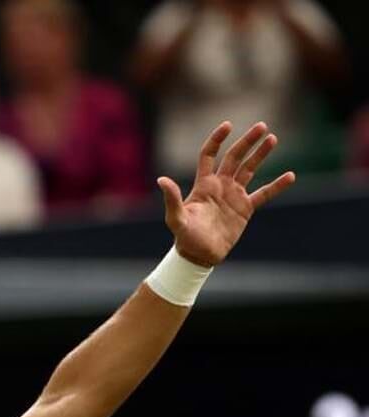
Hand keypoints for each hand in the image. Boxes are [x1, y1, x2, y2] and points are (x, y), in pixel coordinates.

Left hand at [157, 121, 295, 266]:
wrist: (200, 255)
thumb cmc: (184, 237)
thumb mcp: (176, 218)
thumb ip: (172, 199)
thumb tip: (161, 179)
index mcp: (204, 184)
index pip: (209, 155)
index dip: (217, 140)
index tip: (228, 125)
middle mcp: (220, 186)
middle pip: (234, 157)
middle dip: (247, 141)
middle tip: (261, 126)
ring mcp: (234, 196)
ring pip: (250, 170)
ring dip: (261, 155)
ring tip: (273, 139)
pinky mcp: (245, 209)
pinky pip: (264, 194)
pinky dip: (277, 186)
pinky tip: (290, 175)